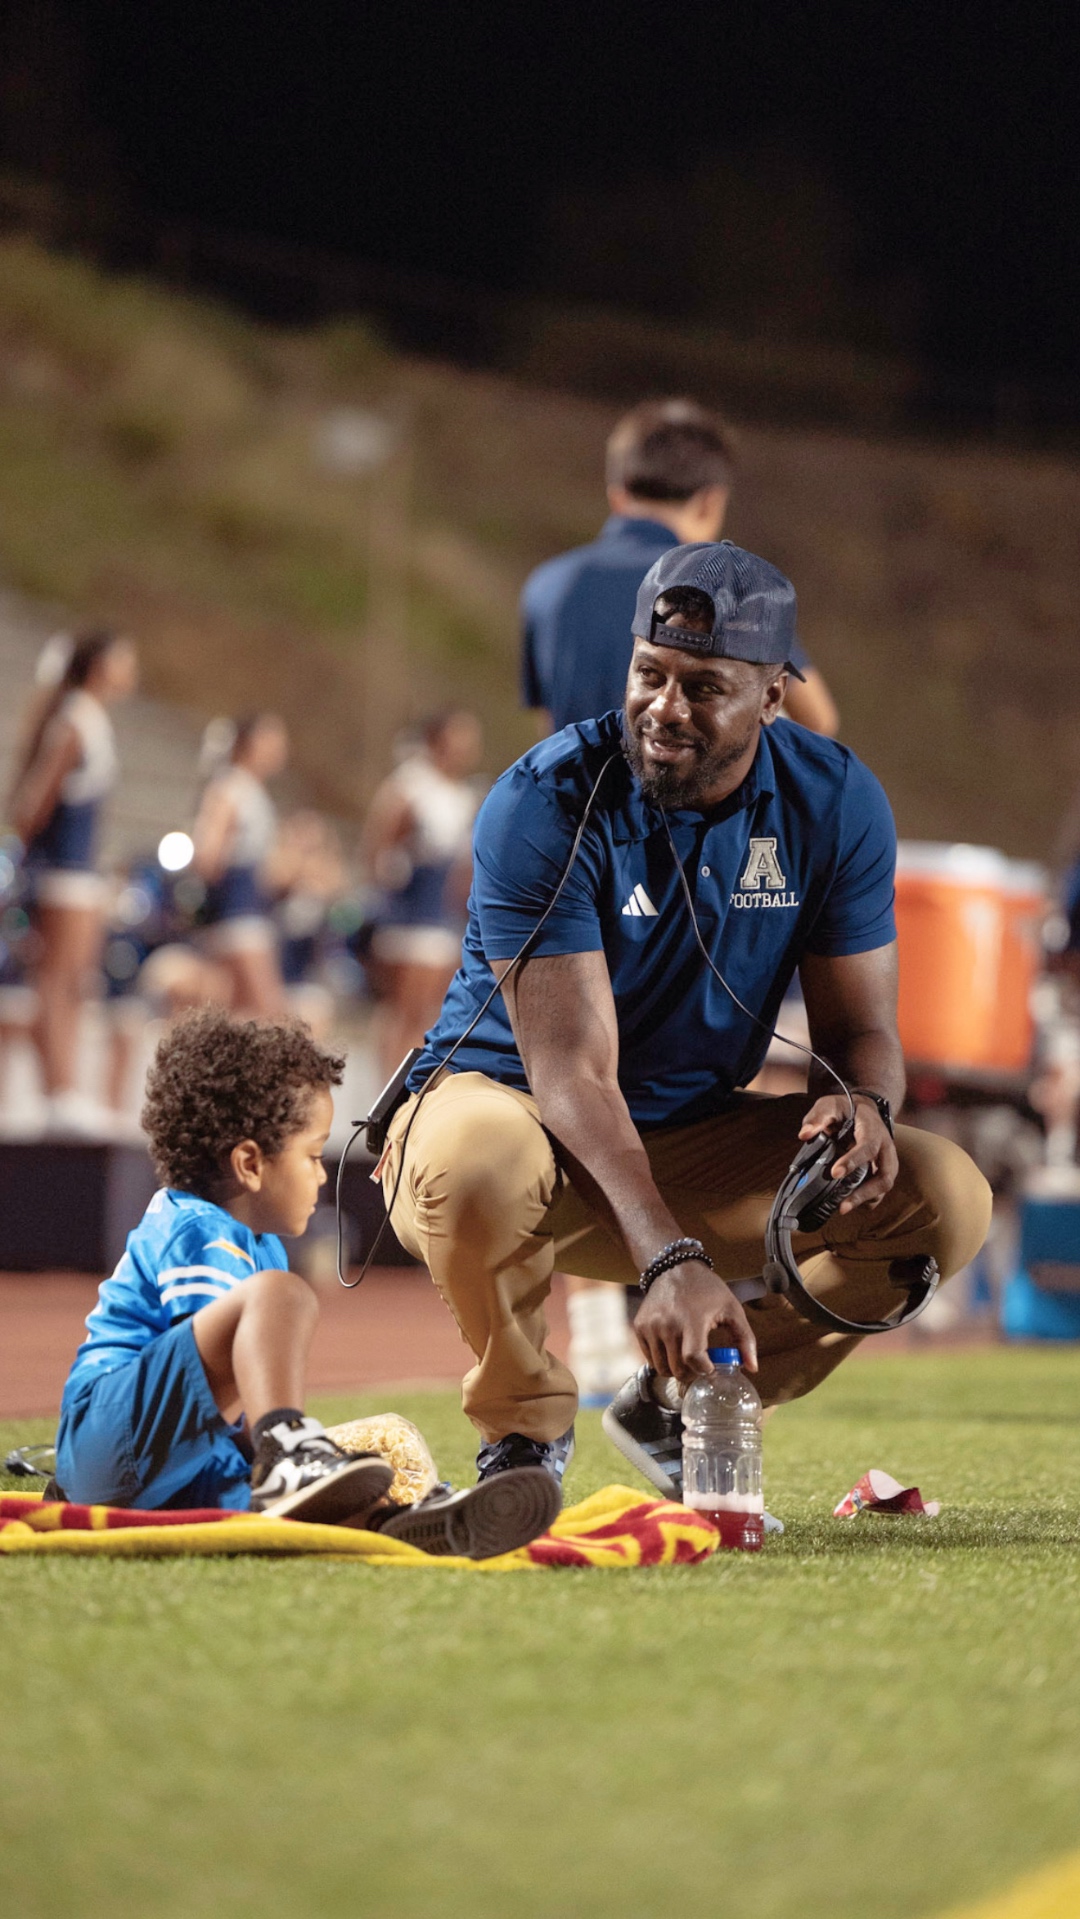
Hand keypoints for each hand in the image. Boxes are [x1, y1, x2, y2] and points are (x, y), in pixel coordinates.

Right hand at [634, 1263, 757, 1383]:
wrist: (674, 1268)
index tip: (712, 1369)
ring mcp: (650, 1326)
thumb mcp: (732, 1309)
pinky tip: (673, 1350)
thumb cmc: (707, 1290)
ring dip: (676, 1370)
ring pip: (661, 1368)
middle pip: (677, 1369)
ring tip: (687, 1360)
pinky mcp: (639, 1327)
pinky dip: (661, 1361)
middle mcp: (667, 1324)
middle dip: (691, 1374)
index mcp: (692, 1320)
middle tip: (701, 1367)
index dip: (704, 1370)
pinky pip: (649, 1358)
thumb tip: (752, 1368)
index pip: (693, 1359)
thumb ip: (745, 1339)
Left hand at [797, 1093, 897, 1211]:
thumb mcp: (831, 1104)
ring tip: (842, 1209)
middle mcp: (886, 1148)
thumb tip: (804, 1134)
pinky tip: (848, 1204)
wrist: (865, 1109)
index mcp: (873, 1130)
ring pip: (883, 1186)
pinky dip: (866, 1199)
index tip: (834, 1173)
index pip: (867, 1147)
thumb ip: (818, 1117)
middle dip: (864, 1193)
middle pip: (884, 1176)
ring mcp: (887, 1161)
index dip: (853, 1161)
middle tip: (842, 1206)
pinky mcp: (882, 1171)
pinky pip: (879, 1190)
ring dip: (864, 1200)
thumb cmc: (847, 1109)